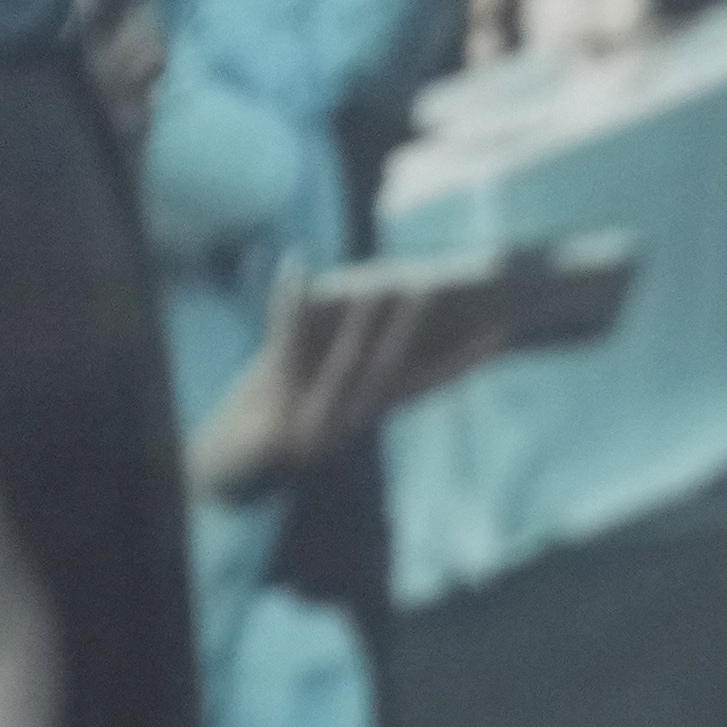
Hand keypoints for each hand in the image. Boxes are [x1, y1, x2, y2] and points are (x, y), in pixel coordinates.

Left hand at [188, 264, 515, 497]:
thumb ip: (358, 359)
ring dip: (364, 326)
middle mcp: (349, 419)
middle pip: (390, 372)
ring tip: (378, 286)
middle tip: (431, 289)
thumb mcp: (324, 387)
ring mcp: (313, 416)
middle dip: (412, 332)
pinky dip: (288, 300)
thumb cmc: (277, 415)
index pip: (426, 385)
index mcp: (369, 411)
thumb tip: (389, 307)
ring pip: (347, 367)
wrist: (227, 463)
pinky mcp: (274, 398)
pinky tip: (295, 263)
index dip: (463, 362)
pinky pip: (284, 339)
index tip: (499, 333)